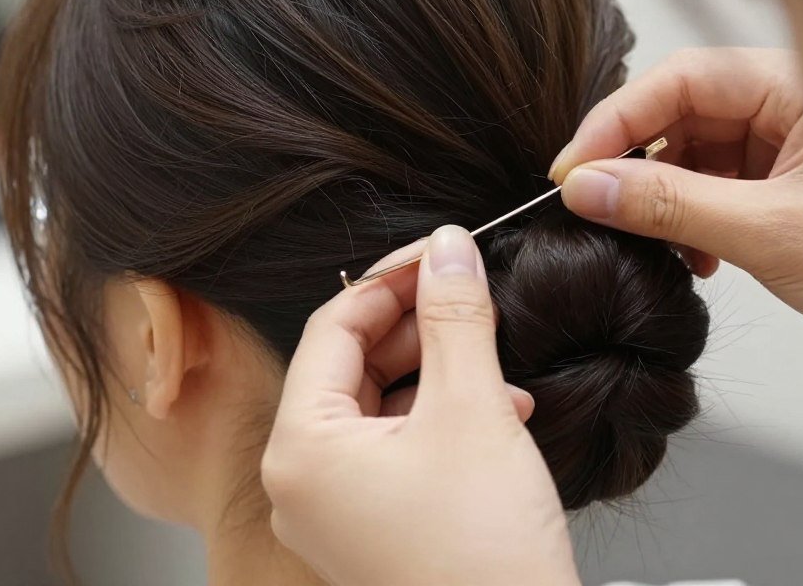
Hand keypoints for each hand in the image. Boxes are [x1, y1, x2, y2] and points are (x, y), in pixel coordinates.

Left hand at [262, 226, 580, 585]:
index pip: (333, 328)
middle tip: (467, 292)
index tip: (440, 254)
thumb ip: (455, 316)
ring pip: (383, 406)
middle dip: (419, 326)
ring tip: (495, 358)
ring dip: (441, 372)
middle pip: (355, 365)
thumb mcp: (472, 410)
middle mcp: (304, 482)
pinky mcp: (376, 527)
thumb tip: (449, 247)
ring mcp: (338, 510)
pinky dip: (445, 419)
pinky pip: (399, 448)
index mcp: (301, 449)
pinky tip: (501, 408)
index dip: (390, 281)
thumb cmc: (483, 554)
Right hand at [550, 47, 802, 356]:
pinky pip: (712, 186)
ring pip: (691, 153)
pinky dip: (689, 220)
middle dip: (635, 163)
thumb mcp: (769, 233)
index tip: (574, 169)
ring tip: (657, 244)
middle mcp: (788, 106)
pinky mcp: (782, 186)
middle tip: (593, 204)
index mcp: (796, 87)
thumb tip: (589, 187)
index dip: (617, 121)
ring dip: (661, 199)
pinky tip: (693, 258)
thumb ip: (670, 207)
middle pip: (679, 113)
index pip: (680, 79)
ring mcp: (785, 146)